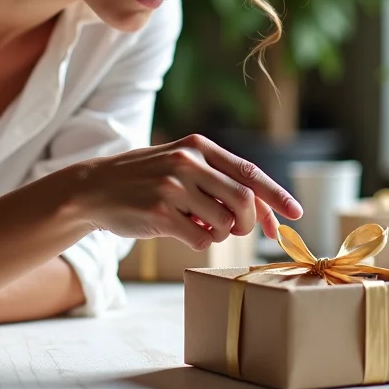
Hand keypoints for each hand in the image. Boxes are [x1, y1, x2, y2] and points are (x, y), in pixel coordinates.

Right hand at [68, 134, 302, 249]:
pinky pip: (201, 239)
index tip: (295, 214)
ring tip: (196, 225)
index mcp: (198, 146)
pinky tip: (180, 232)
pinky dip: (198, 242)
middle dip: (248, 223)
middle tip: (235, 230)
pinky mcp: (159, 211)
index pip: (249, 171)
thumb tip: (262, 213)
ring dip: (219, 234)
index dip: (275, 195)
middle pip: (244, 200)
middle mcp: (188, 161)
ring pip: (224, 223)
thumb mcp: (180, 164)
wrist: (93, 188)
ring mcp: (172, 186)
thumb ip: (217, 180)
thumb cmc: (144, 180)